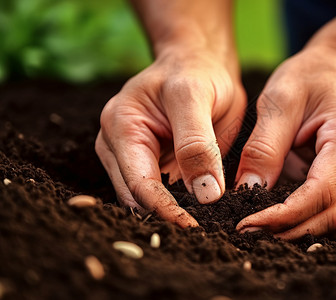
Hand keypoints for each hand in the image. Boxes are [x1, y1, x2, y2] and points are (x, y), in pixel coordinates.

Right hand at [96, 48, 245, 226]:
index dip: (166, 209)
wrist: (197, 64)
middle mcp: (117, 144)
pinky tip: (193, 213)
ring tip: (200, 229)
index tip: (194, 228)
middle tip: (201, 236)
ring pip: (144, 199)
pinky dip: (174, 204)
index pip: (140, 182)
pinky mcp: (148, 162)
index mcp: (121, 125)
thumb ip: (196, 144)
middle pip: (136, 197)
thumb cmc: (195, 73)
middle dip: (165, 218)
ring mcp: (130, 155)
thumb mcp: (194, 97)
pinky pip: (157, 191)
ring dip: (169, 215)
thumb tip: (205, 195)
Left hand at [235, 46, 335, 238]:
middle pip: (333, 214)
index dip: (284, 214)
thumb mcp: (279, 101)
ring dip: (297, 231)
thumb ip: (263, 147)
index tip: (248, 224)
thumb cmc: (308, 78)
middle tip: (248, 233)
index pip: (321, 191)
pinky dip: (305, 220)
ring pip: (335, 219)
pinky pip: (332, 209)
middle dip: (289, 230)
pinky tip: (277, 219)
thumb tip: (246, 191)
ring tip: (259, 230)